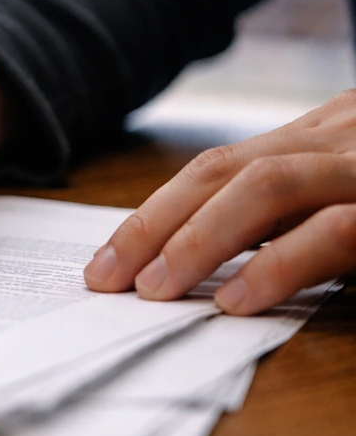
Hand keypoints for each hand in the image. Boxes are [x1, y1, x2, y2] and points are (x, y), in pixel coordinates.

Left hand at [84, 89, 355, 314]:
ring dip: (198, 241)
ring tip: (153, 290)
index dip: (157, 213)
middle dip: (154, 225)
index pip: (220, 168)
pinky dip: (277, 264)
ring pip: (266, 186)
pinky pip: (333, 229)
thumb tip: (202, 263)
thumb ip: (293, 216)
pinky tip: (234, 299)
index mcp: (322, 137)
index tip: (108, 260)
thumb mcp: (352, 195)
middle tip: (105, 278)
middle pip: (224, 171)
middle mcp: (340, 137)